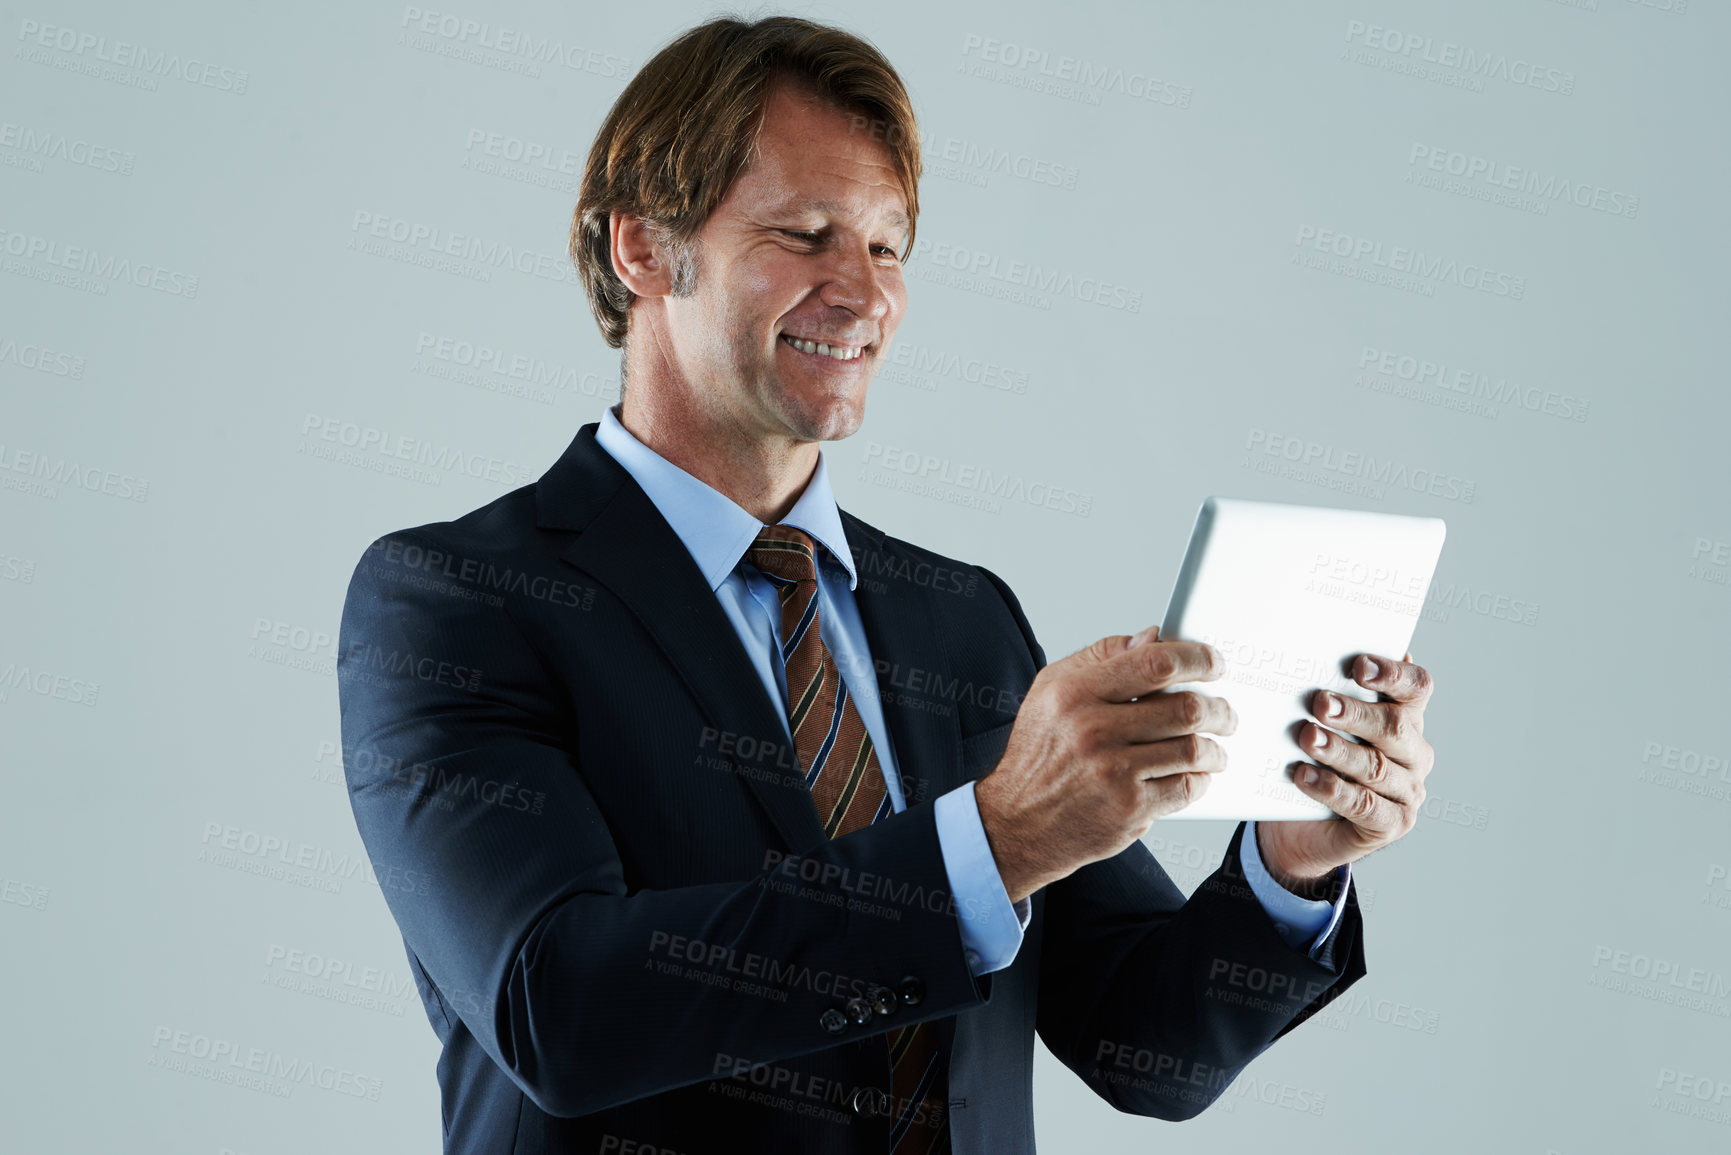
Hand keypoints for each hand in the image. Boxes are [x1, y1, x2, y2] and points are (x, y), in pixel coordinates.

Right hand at [974, 625, 1236, 903]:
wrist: (1017, 823)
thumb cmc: (1037, 755)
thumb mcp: (1050, 690)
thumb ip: (1101, 657)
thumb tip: (1152, 638)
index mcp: (1074, 693)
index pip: (1154, 663)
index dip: (1196, 659)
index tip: (1214, 663)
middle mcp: (1093, 731)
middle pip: (1185, 708)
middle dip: (1218, 709)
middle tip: (1225, 713)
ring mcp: (1113, 773)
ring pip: (1193, 749)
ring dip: (1215, 748)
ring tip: (1215, 748)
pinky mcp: (1129, 809)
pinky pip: (1186, 788)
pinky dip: (1201, 780)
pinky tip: (1196, 775)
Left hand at [1255, 651, 1435, 894]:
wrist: (1302, 827)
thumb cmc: (1316, 763)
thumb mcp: (1324, 727)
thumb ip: (1330, 699)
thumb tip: (1310, 664)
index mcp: (1407, 718)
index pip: (1416, 688)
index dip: (1392, 674)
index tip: (1358, 666)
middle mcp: (1415, 752)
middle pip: (1394, 727)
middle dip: (1356, 713)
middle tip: (1321, 703)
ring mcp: (1408, 791)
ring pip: (1376, 767)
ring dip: (1339, 751)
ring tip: (1308, 738)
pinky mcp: (1393, 823)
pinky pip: (1364, 804)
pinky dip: (1332, 788)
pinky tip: (1305, 776)